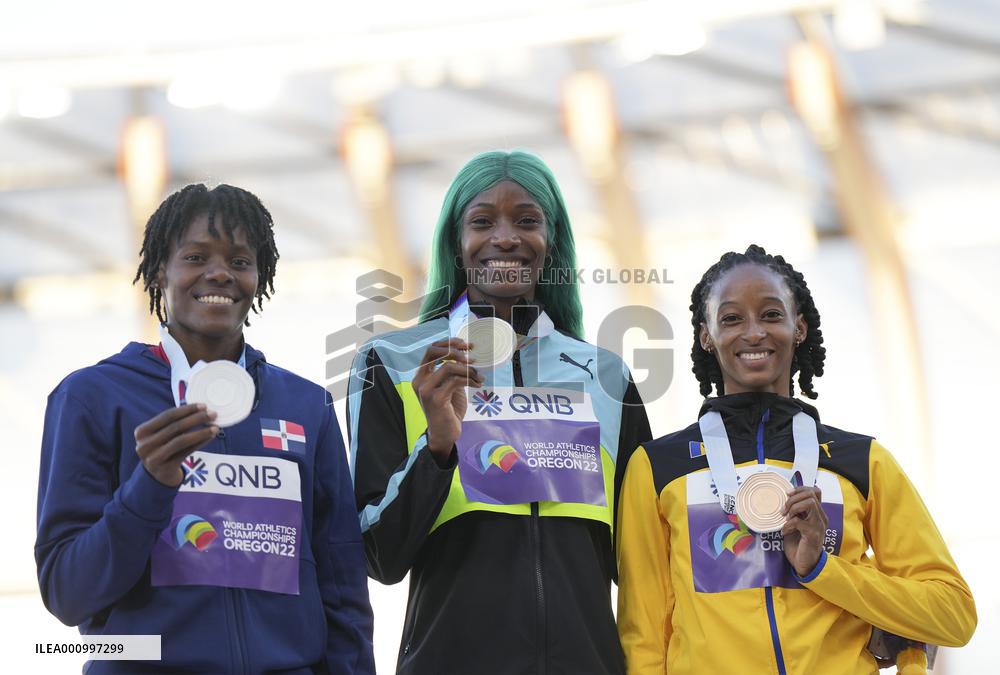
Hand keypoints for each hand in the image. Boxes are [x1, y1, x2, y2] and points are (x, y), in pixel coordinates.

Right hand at [134, 404, 218, 485]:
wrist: (158, 475)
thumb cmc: (163, 447)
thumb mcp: (161, 434)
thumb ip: (173, 422)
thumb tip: (200, 408)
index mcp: (142, 432)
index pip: (167, 416)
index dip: (186, 410)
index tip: (203, 405)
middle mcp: (144, 445)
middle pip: (175, 427)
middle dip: (197, 419)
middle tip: (213, 414)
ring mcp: (154, 458)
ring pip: (181, 440)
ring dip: (201, 432)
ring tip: (215, 427)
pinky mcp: (165, 468)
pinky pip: (186, 452)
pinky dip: (200, 443)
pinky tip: (210, 437)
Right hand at [411, 338, 483, 460]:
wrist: (444, 434)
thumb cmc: (448, 410)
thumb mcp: (450, 385)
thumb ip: (452, 371)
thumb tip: (466, 353)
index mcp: (421, 375)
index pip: (431, 349)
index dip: (449, 343)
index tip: (467, 345)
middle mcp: (419, 380)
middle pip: (433, 352)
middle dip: (455, 350)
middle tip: (472, 357)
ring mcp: (426, 390)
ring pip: (448, 366)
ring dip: (468, 369)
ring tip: (479, 376)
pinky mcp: (435, 399)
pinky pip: (455, 381)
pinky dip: (470, 379)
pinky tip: (478, 384)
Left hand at [781, 484, 827, 576]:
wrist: (804, 564)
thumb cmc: (799, 543)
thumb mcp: (796, 523)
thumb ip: (795, 512)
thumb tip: (784, 498)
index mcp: (818, 513)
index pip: (815, 491)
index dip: (800, 489)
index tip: (787, 494)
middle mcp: (821, 517)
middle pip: (811, 494)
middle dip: (793, 499)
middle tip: (783, 511)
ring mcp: (819, 525)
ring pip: (809, 503)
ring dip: (793, 508)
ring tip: (785, 518)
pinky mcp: (813, 534)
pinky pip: (799, 521)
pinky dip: (788, 524)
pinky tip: (784, 531)